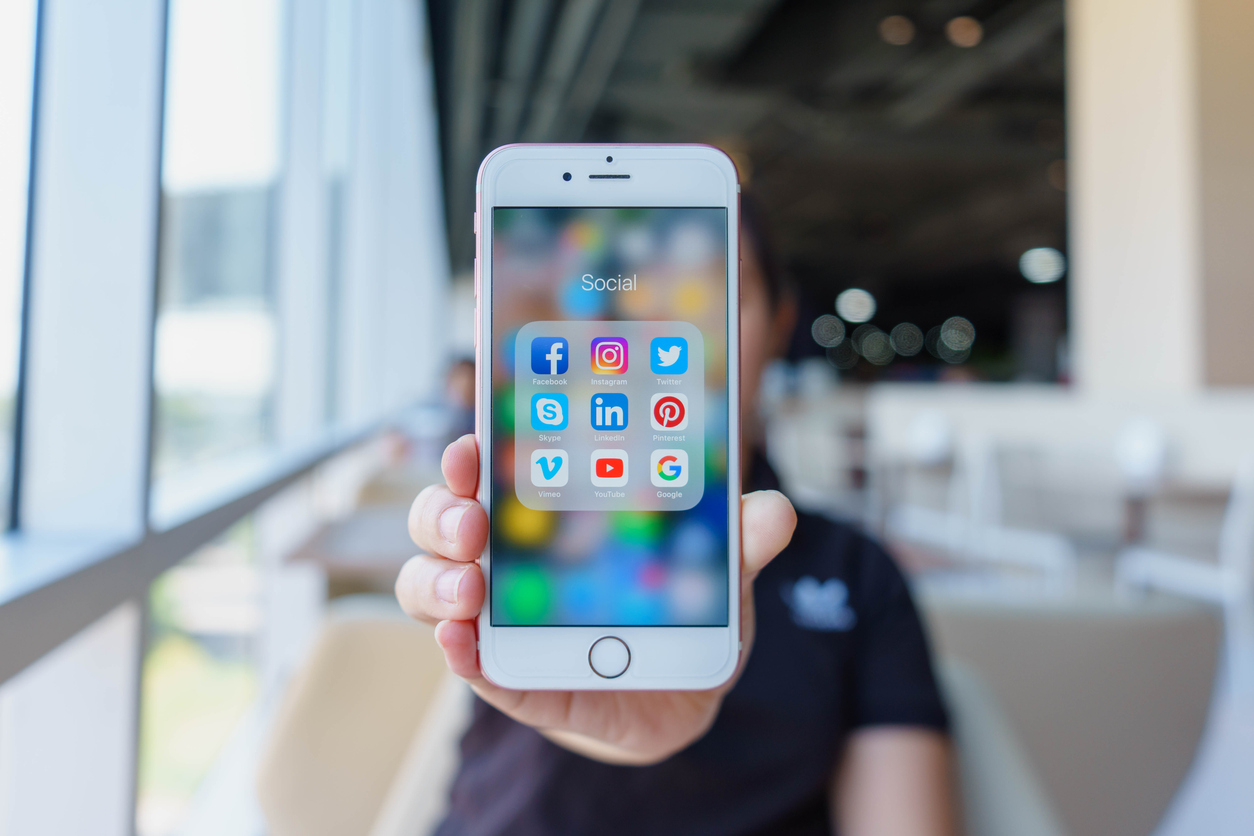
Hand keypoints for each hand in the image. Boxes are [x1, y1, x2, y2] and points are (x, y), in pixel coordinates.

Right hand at [396, 434, 796, 764]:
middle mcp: (503, 561)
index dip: (467, 457)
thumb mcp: (713, 571)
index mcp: (544, 517)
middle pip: (440, 523)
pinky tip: (460, 639)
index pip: (487, 475)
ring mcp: (498, 620)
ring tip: (471, 584)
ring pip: (430, 588)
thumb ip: (738, 541)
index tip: (470, 443)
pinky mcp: (510, 679)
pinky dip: (455, 650)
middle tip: (473, 520)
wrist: (681, 694)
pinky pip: (469, 663)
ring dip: (436, 580)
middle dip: (442, 513)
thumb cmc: (679, 611)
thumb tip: (772, 509)